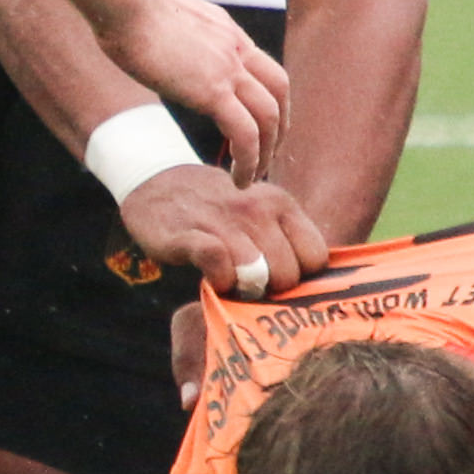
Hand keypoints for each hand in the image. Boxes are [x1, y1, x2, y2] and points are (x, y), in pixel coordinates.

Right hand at [103, 0, 287, 178]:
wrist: (123, 2)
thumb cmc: (127, 5)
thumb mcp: (164, 17)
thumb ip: (177, 34)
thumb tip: (163, 41)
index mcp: (227, 31)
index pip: (263, 67)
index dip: (267, 100)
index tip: (257, 125)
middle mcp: (236, 48)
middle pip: (278, 92)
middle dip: (278, 129)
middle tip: (266, 157)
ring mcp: (228, 68)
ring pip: (269, 117)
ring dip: (265, 152)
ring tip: (252, 178)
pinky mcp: (212, 90)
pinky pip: (245, 133)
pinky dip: (248, 160)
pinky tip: (237, 178)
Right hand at [124, 167, 325, 302]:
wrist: (157, 183)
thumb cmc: (217, 212)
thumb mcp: (259, 213)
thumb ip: (285, 240)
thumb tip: (311, 285)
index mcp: (281, 204)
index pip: (316, 257)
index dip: (300, 278)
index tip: (279, 279)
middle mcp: (258, 209)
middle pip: (287, 275)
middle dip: (271, 290)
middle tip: (250, 285)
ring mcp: (224, 219)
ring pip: (257, 274)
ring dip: (244, 289)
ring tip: (231, 281)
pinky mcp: (190, 234)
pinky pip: (218, 265)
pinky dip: (218, 280)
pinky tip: (211, 277)